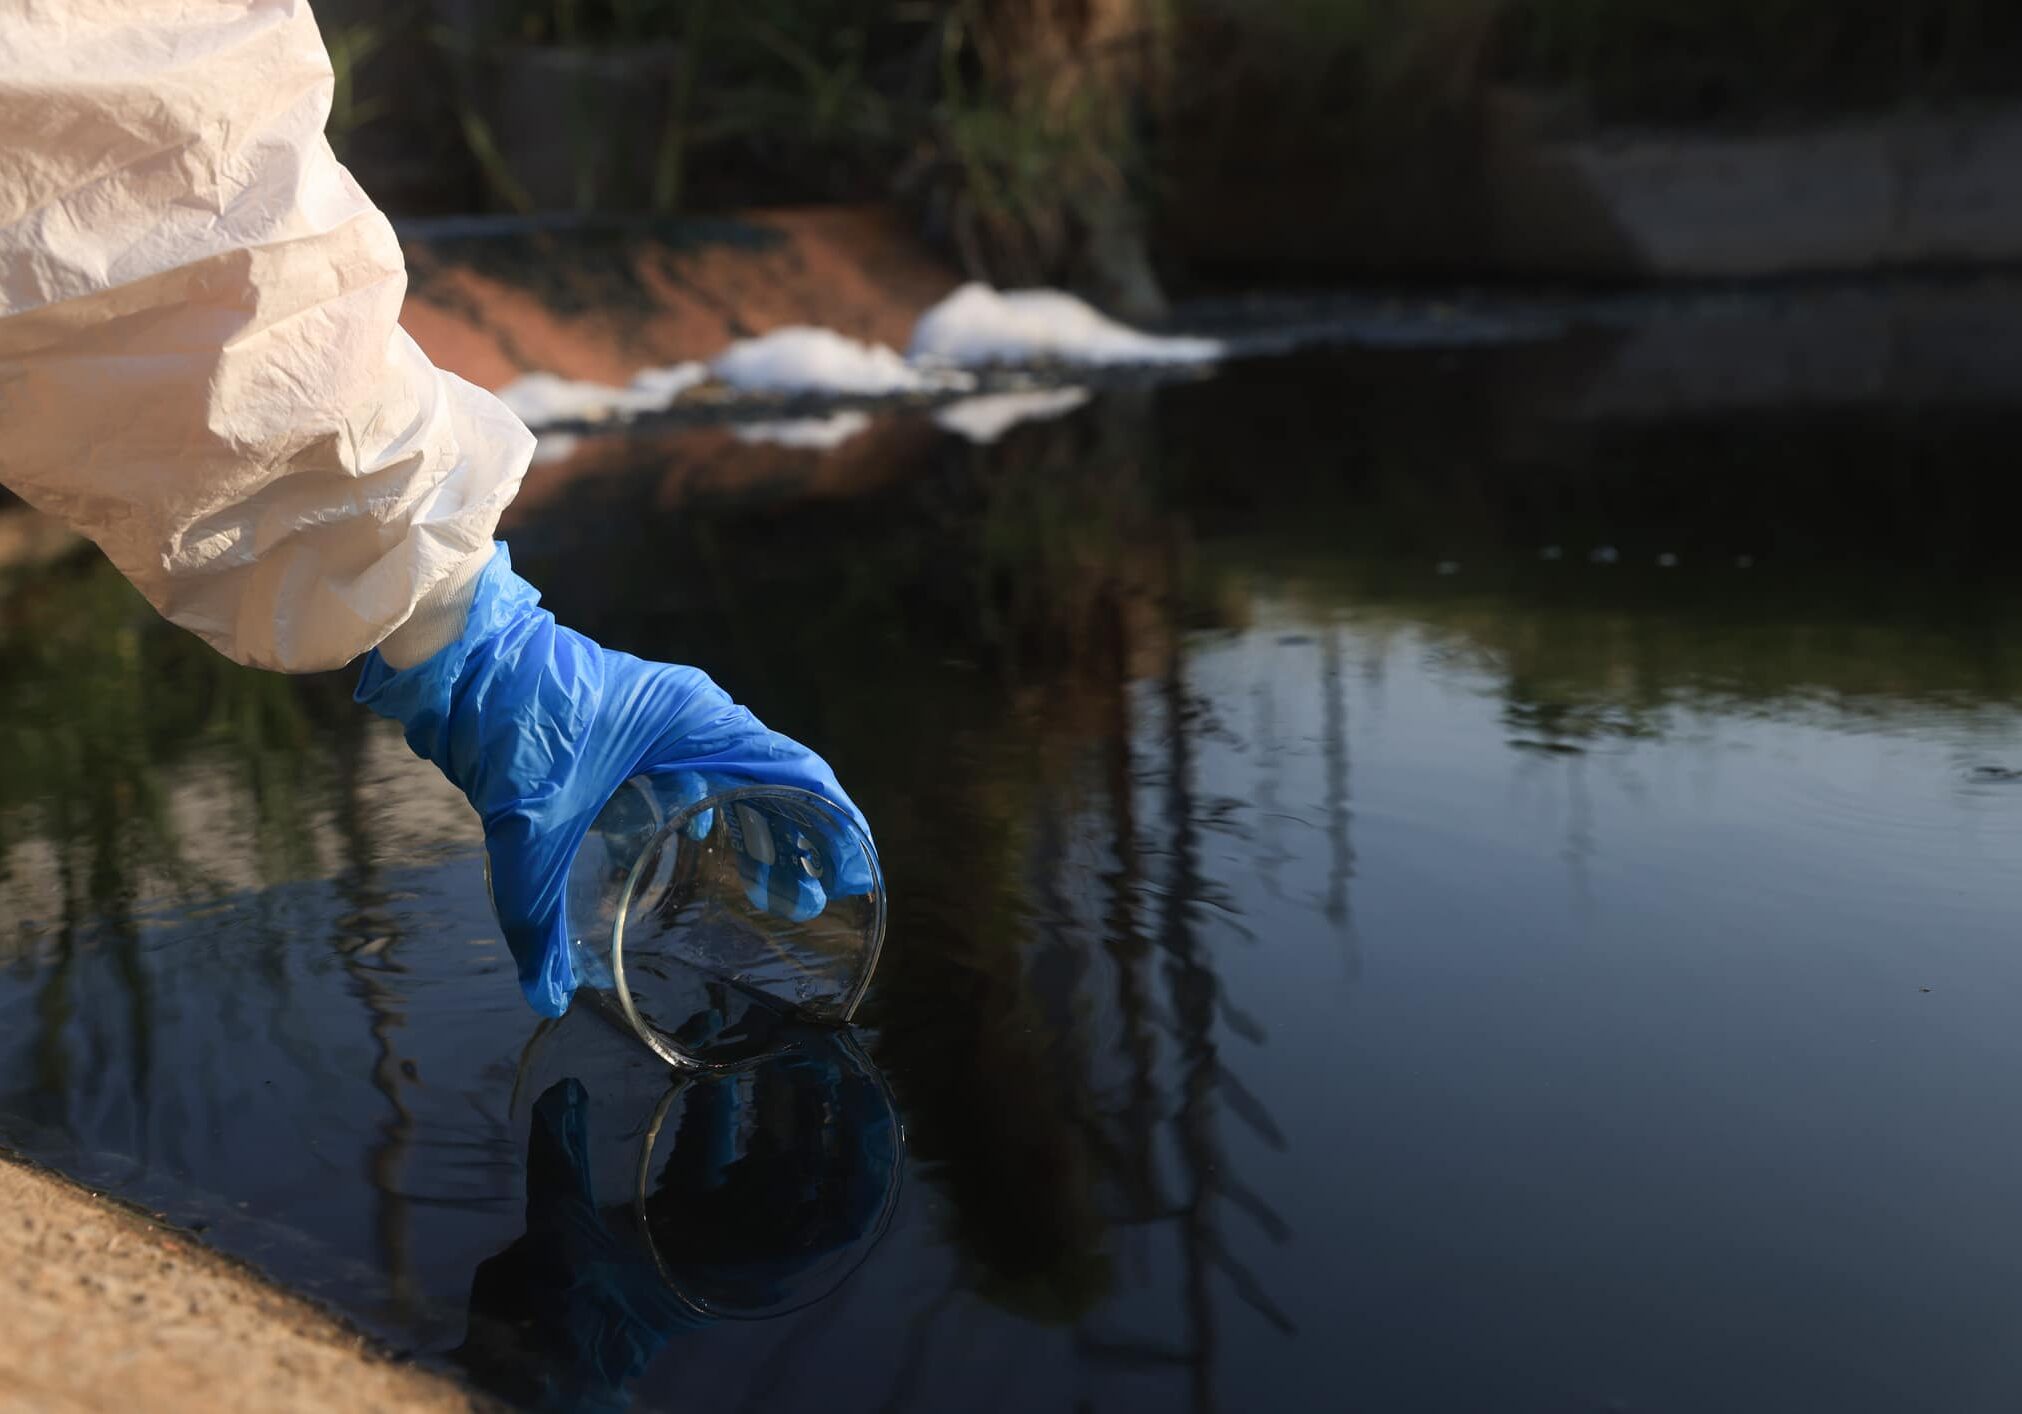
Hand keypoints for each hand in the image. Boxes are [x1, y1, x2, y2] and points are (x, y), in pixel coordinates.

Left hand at [355, 544, 871, 1016]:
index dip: (834, 825)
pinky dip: (720, 815)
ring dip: (761, 833)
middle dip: (801, 845)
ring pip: (741, 778)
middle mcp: (697, 714)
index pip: (796, 771)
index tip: (854, 875)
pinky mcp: (642, 726)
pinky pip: (705, 772)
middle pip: (778, 780)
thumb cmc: (510, 723)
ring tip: (772, 895)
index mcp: (697, 723)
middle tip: (810, 906)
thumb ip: (536, 918)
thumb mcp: (527, 830)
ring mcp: (669, 717)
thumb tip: (548, 995)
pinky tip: (707, 856)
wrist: (464, 659)